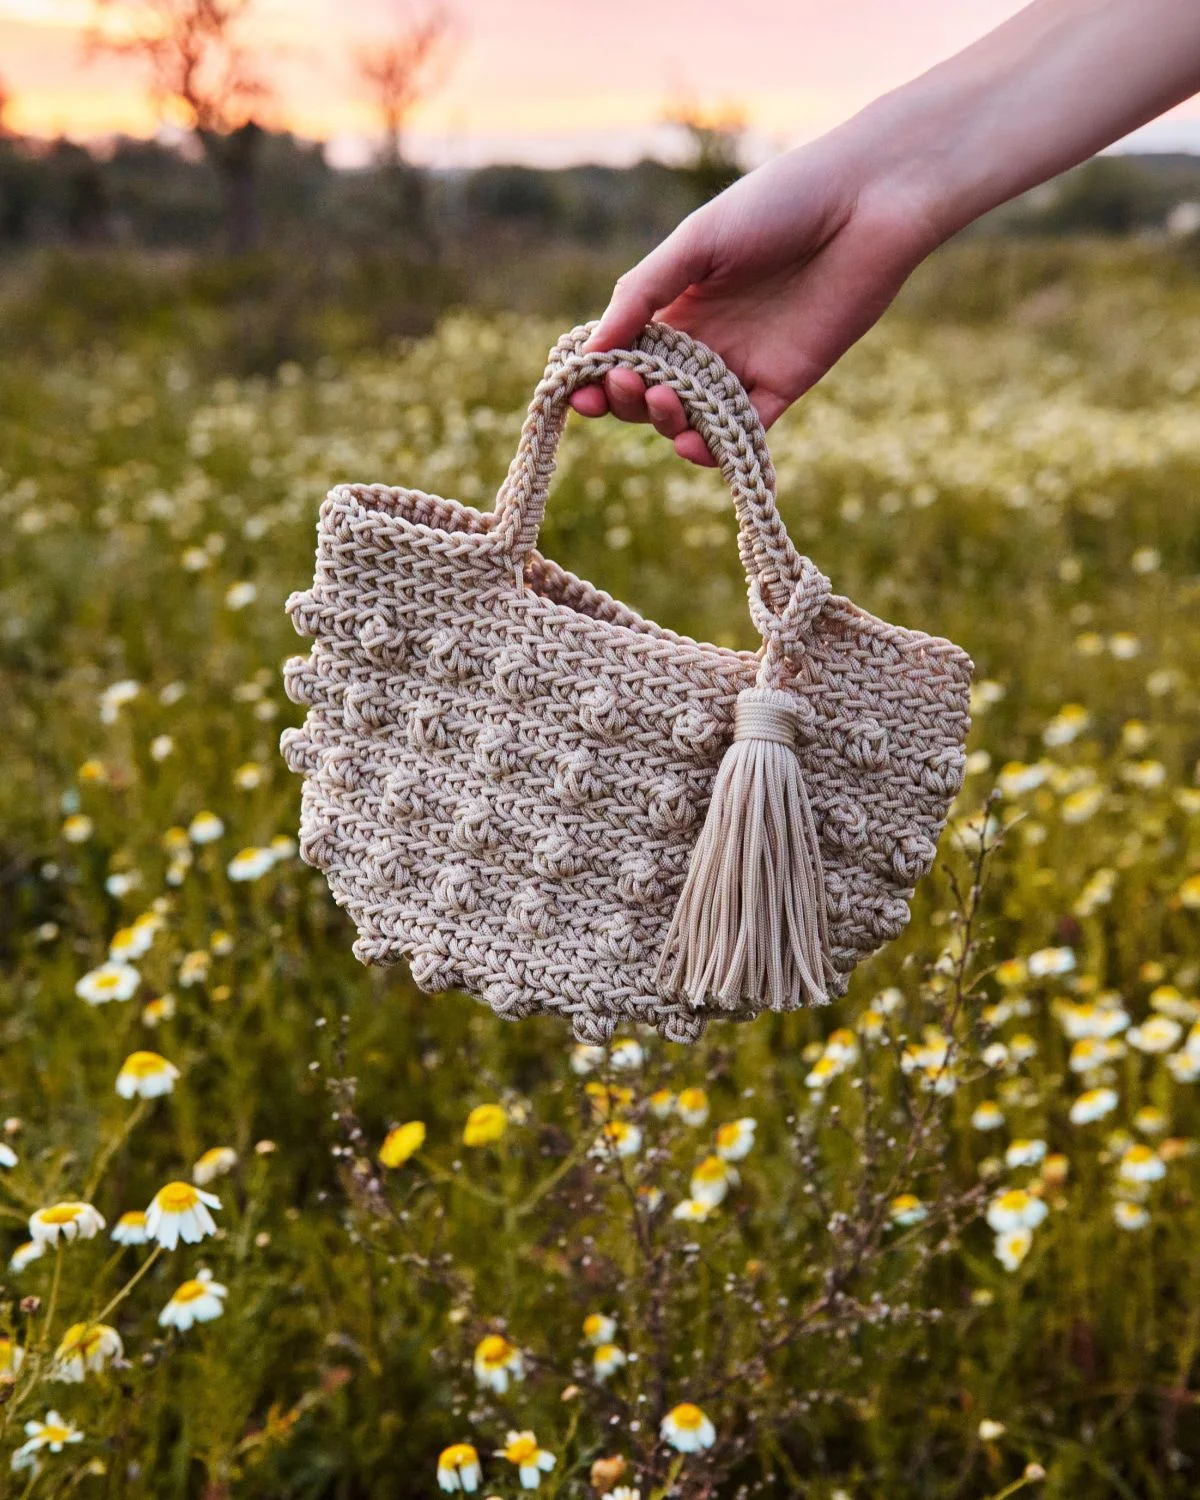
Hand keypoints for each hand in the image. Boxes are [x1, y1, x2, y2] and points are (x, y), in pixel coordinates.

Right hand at [570, 115, 943, 466]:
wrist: (867, 202)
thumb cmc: (779, 203)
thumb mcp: (697, 241)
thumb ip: (643, 294)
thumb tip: (590, 350)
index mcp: (678, 303)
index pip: (624, 353)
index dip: (599, 375)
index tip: (579, 388)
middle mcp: (706, 340)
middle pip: (651, 391)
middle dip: (629, 398)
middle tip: (629, 384)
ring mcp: (744, 367)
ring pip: (691, 418)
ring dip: (666, 422)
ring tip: (666, 402)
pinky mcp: (784, 386)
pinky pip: (742, 433)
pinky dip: (713, 448)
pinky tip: (692, 445)